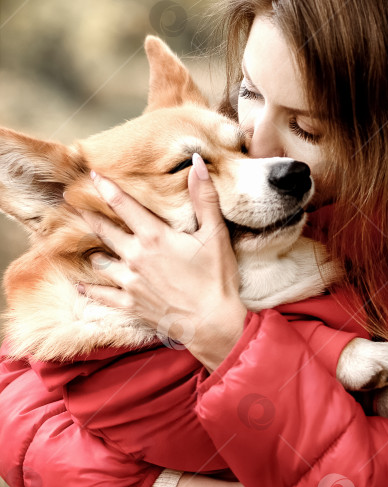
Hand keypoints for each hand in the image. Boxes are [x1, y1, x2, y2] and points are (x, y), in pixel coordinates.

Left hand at [70, 154, 246, 370]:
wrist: (213, 323)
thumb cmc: (216, 278)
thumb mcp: (215, 234)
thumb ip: (204, 197)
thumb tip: (198, 162)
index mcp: (154, 236)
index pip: (122, 204)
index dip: (105, 187)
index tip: (90, 174)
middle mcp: (135, 257)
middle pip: (103, 231)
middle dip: (88, 216)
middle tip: (72, 204)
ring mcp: (130, 282)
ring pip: (100, 262)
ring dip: (95, 252)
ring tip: (88, 245)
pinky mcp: (131, 304)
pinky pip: (103, 294)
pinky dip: (92, 288)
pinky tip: (82, 284)